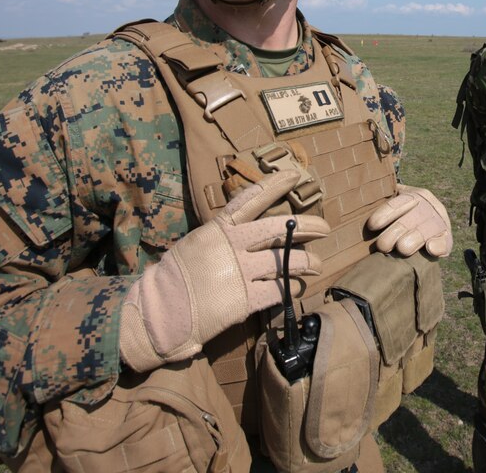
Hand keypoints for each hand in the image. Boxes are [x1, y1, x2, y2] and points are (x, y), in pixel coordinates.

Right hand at [120, 170, 330, 371]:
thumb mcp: (196, 244)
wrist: (159, 310)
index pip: (251, 200)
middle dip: (307, 226)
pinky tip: (298, 288)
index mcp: (218, 229)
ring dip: (307, 262)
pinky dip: (292, 288)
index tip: (294, 175)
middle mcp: (232, 246)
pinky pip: (278, 291)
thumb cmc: (174, 277)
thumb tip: (245, 232)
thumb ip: (222, 237)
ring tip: (316, 264)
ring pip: (286, 262)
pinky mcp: (244, 300)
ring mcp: (239, 272)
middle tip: (325, 228)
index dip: (274, 186)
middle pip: (279, 230)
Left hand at [366, 185, 452, 257]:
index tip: (372, 225)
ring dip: (413, 239)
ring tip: (402, 249)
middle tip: (382, 246)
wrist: (430, 226)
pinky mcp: (447, 239)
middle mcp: (428, 206)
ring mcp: (439, 222)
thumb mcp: (396, 206)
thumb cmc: (402, 217)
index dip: (385, 213)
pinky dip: (439, 245)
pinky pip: (445, 241)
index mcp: (414, 195)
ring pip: (426, 229)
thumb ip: (382, 202)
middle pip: (410, 218)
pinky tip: (431, 249)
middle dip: (394, 232)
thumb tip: (357, 200)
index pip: (399, 202)